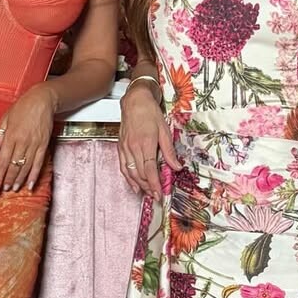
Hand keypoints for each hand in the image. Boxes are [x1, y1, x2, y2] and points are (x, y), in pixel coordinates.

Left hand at [0, 83, 57, 194]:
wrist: (43, 100)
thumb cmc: (22, 107)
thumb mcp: (5, 119)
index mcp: (10, 136)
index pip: (1, 162)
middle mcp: (22, 142)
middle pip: (13, 167)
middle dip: (8, 181)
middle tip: (4, 190)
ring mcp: (34, 144)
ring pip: (25, 167)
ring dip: (19, 179)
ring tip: (14, 189)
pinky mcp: (44, 145)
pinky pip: (39, 163)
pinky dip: (34, 175)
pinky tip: (30, 184)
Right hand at [118, 84, 181, 200]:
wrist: (135, 101)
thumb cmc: (150, 112)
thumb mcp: (165, 130)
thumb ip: (169, 151)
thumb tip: (176, 166)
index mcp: (146, 143)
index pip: (150, 170)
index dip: (154, 184)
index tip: (159, 194)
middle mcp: (133, 147)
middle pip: (140, 174)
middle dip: (148, 188)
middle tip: (156, 196)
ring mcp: (125, 148)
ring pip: (130, 172)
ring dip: (139, 185)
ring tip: (147, 193)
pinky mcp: (121, 147)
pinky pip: (123, 166)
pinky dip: (128, 178)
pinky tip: (134, 185)